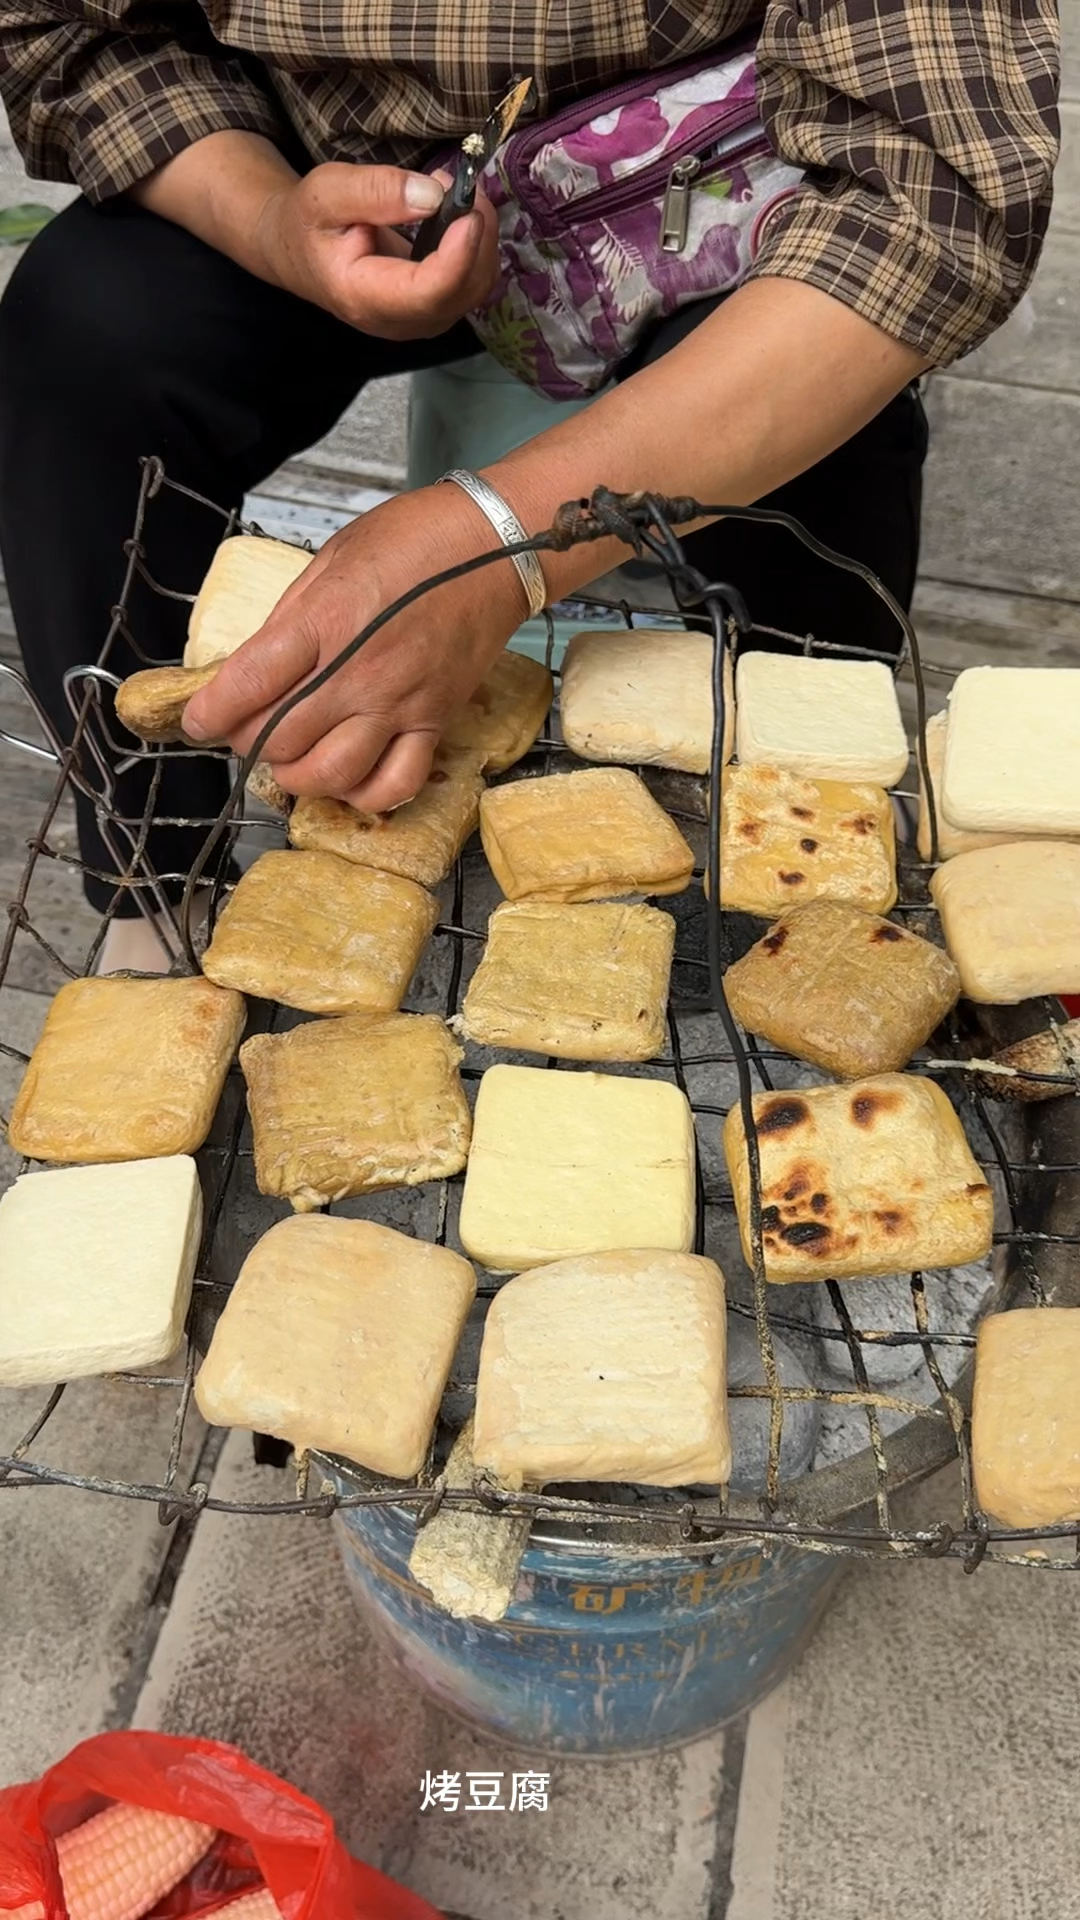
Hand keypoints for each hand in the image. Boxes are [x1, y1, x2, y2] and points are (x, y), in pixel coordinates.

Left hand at [182, 488, 528, 810]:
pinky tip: (347, 778)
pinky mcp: (434, 723)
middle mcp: (359, 671)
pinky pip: (394, 784)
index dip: (210, 712)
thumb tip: (255, 665)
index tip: (198, 720)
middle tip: (247, 730)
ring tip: (292, 758)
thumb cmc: (415, 542)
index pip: (248, 684)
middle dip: (248, 742)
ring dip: (297, 776)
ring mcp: (399, 703)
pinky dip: (362, 793)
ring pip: (331, 773)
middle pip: (281, 737)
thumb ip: (291, 618)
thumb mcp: (332, 559)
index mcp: (325, 620)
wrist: (496, 550)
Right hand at [255, 163, 498, 339]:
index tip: (469, 212)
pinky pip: (470, 285)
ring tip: (463, 194)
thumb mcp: (327, 192)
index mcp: (362, 297)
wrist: (298, 253)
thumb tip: (432, 195)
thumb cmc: (307, 223)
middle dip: (478, 241)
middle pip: (460, 295)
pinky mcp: (431, 308)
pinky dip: (476, 249)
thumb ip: (376, 191)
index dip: (458, 256)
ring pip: (472, 292)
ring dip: (481, 242)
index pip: (427, 292)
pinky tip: (461, 215)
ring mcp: (417, 320)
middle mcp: (396, 321)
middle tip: (467, 187)